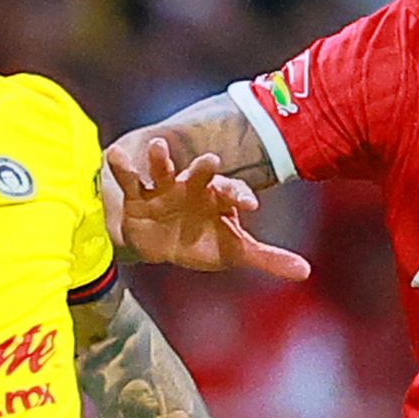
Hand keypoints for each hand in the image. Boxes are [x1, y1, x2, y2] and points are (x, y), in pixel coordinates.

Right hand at [105, 136, 307, 280]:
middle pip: (199, 175)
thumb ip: (267, 258)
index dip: (240, 196)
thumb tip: (306, 271)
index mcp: (216, 197)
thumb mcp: (233, 250)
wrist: (159, 242)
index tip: (250, 203)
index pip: (232, 193)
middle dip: (203, 169)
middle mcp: (190, 187)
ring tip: (158, 146)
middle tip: (211, 161)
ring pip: (162, 170)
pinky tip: (113, 153)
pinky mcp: (136, 195)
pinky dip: (122, 166)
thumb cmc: (200, 240)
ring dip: (160, 159)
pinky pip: (129, 179)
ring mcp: (163, 189)